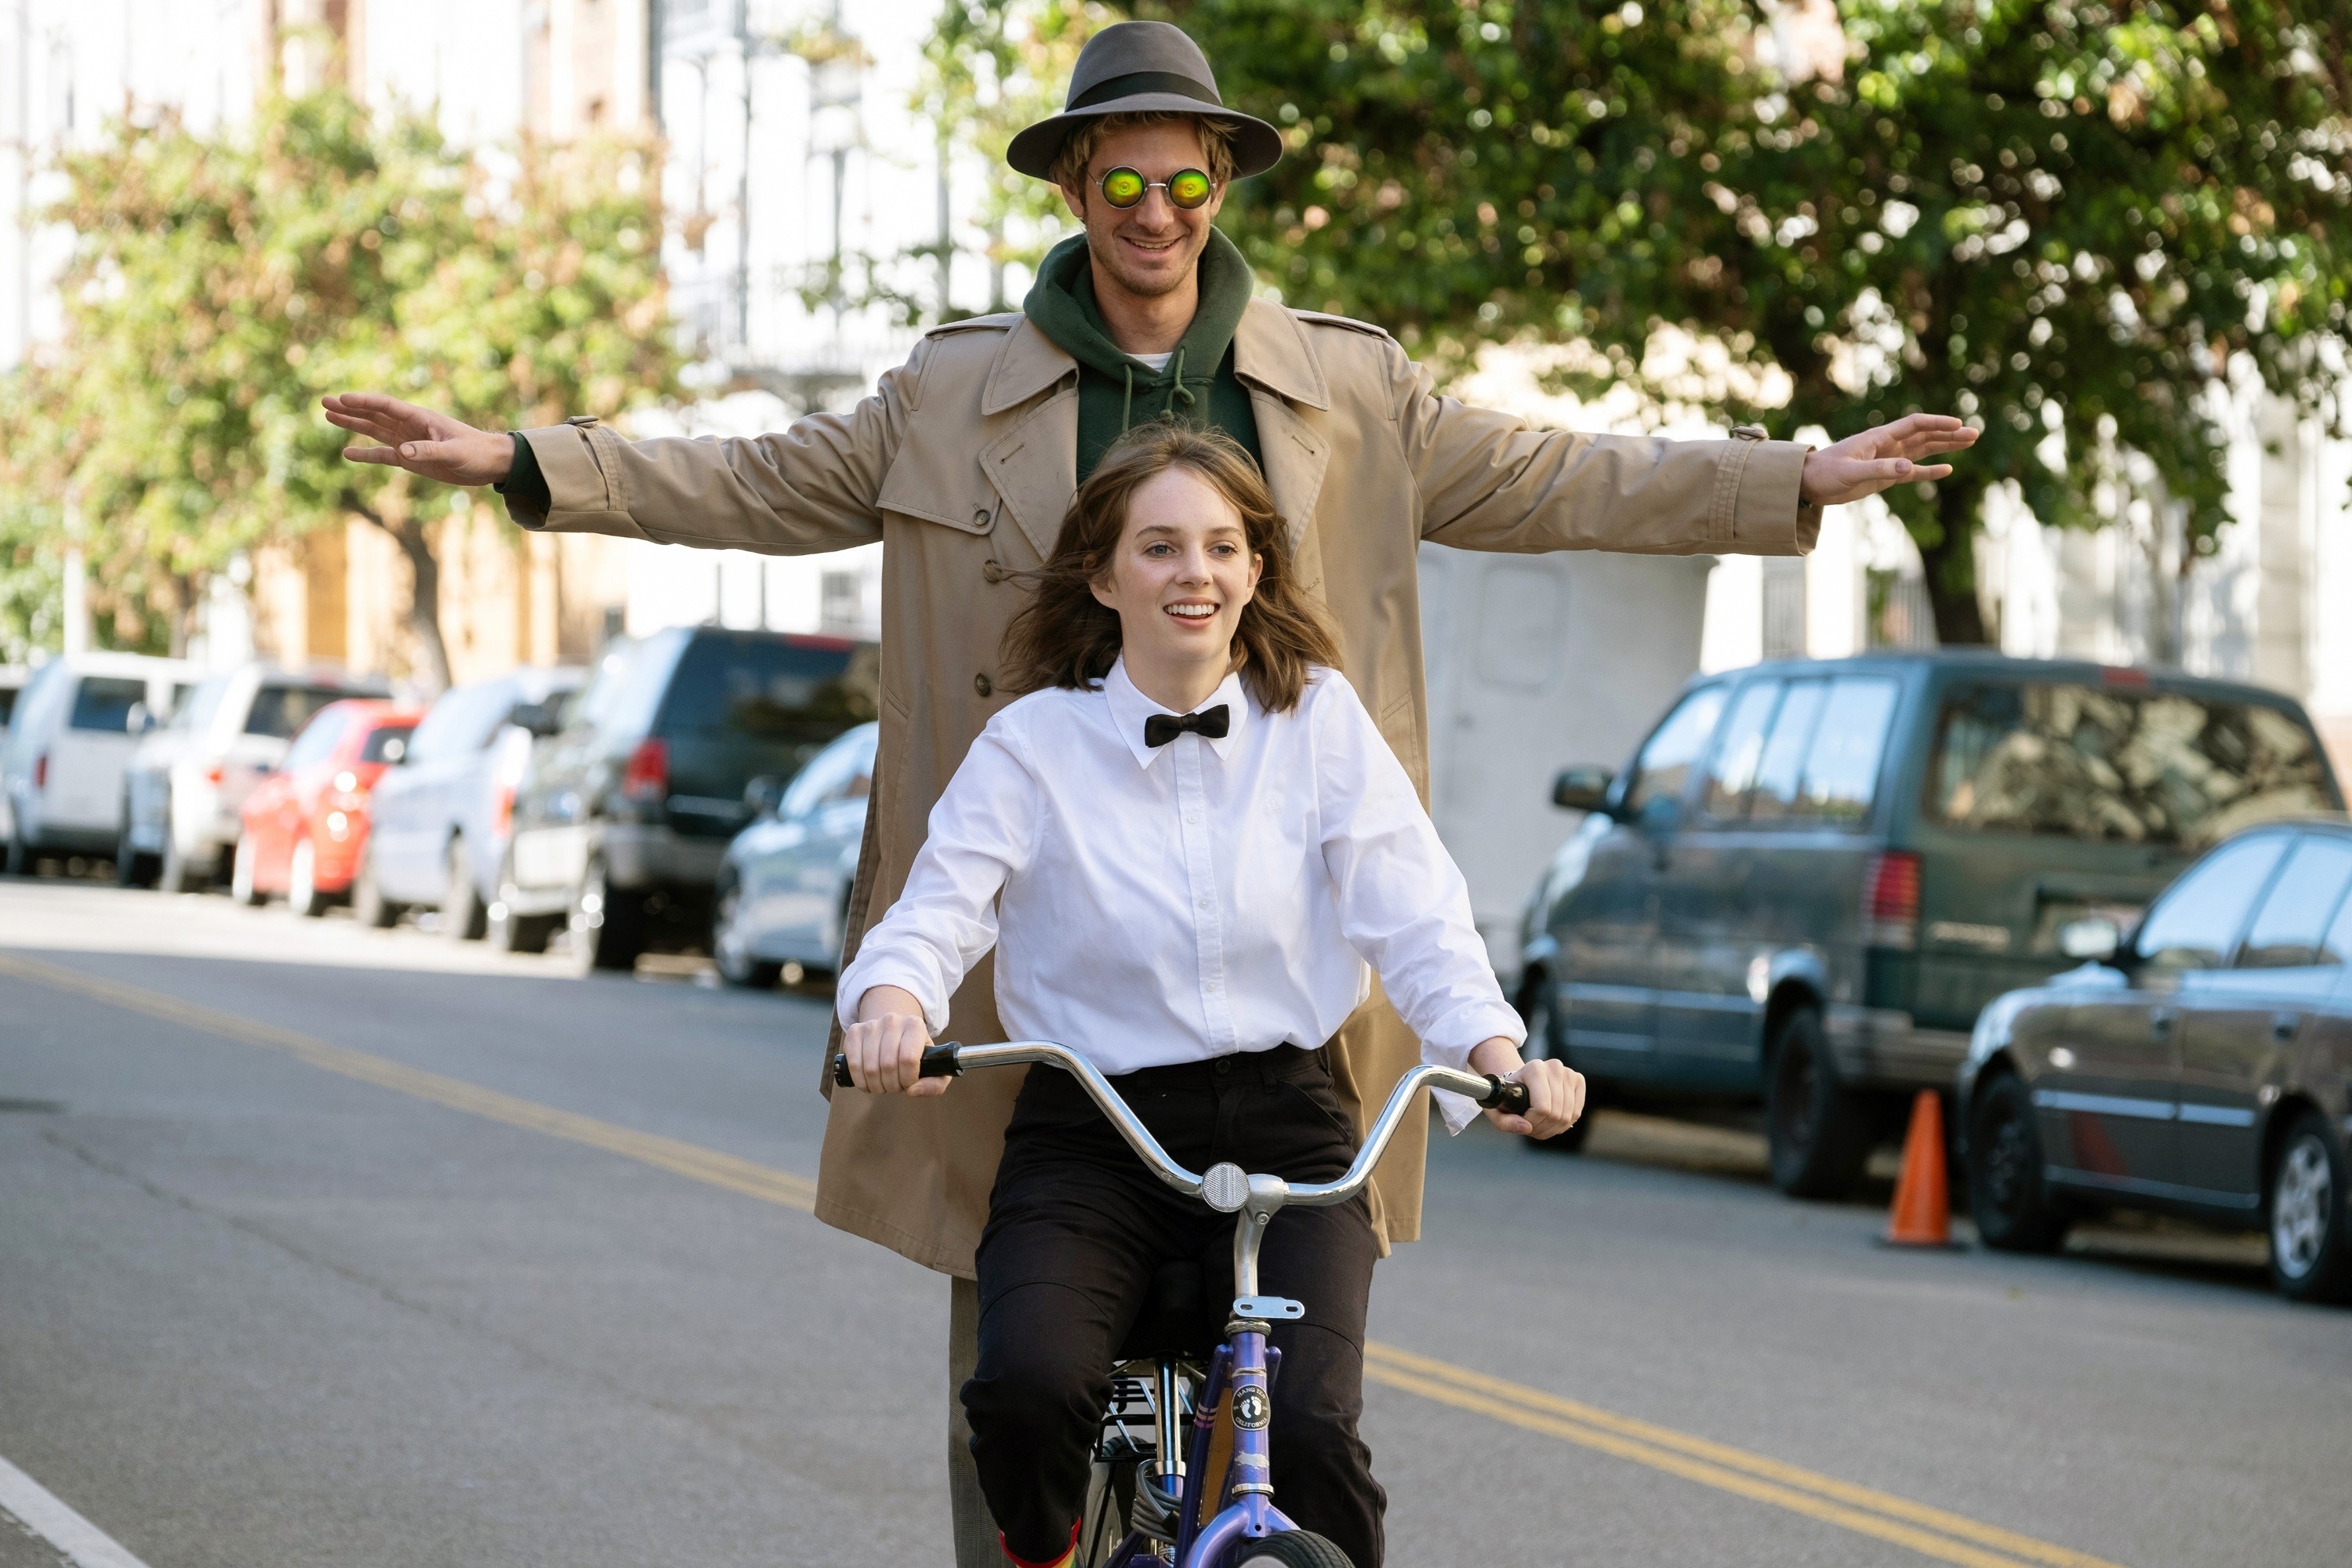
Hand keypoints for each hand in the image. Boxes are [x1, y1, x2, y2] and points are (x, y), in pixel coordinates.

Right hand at [322, 393, 516, 485]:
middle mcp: (410, 427)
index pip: (386, 406)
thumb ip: (428, 452)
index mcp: (420, 418)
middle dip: (349, 408)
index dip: (364, 402)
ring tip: (328, 417)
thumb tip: (402, 452)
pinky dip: (366, 454)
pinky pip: (383, 455)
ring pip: (374, 430)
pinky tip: (347, 453)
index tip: (342, 399)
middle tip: (324, 402)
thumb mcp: (454, 452)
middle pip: (374, 414)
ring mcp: (409, 442)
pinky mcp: (411, 459)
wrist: (490, 464)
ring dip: (353, 424)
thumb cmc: (476, 453)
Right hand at [840, 985, 947, 1096]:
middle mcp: (892, 1020)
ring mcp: (871, 1025)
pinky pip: (853, 1064)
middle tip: (895, 1087)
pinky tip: (868, 1083)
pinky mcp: (854, 1032)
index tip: (909, 1083)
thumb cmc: (915, 1052)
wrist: (894, 1031)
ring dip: (877, 1086)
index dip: (908, 1079)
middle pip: (888, 1065)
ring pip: (870, 1068)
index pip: (908, 1059)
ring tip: (883, 1085)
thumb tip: (912, 1091)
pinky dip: (860, 1081)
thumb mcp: (934, 1066)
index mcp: (915, 1025)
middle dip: (892, 1085)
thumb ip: (935, 1084)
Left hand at [1467, 1037, 1585, 1139]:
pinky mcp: (1578, 1080)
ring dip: (1553, 1128)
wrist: (1521, 1081)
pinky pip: (1576, 1113)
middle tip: (1531, 1127)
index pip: (1542, 1108)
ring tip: (1540, 1125)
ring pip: (1567, 1116)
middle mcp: (1554, 1067)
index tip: (1523, 1121)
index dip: (1533, 1122)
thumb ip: (1505, 1121)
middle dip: (1542, 1127)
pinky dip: (1564, 1124)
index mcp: (1534, 1068)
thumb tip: (1526, 1128)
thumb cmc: (1509, 1095)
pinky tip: (1552, 1121)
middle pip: (1556, 1114)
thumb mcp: (1497, 1109)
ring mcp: (1569, 1073)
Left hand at [1798, 414, 1977, 507]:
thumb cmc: (1825, 472)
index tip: (1958, 425)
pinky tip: (1947, 470)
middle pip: (1925, 435)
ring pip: (1922, 451)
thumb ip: (1880, 470)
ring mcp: (1887, 460)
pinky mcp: (1884, 476)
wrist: (1808, 483)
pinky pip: (1912, 472)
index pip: (1915, 425)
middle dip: (1949, 434)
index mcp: (1880, 437)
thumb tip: (1908, 469)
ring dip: (1945, 447)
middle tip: (1975, 434)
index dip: (1937, 424)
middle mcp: (1887, 445)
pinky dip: (1929, 471)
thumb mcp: (1851, 472)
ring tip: (1969, 443)